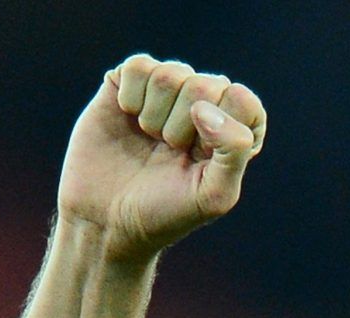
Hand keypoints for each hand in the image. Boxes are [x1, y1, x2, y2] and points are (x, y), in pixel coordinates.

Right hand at [56, 54, 267, 262]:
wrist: (106, 219)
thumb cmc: (165, 212)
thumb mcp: (214, 196)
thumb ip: (234, 150)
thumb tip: (205, 107)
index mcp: (231, 130)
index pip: (243, 101)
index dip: (220, 129)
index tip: (199, 157)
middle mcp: (202, 105)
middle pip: (204, 86)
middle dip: (182, 127)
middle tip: (169, 152)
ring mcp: (165, 92)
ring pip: (170, 74)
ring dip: (154, 115)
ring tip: (149, 138)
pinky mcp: (128, 82)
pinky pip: (138, 66)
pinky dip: (130, 96)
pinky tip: (128, 117)